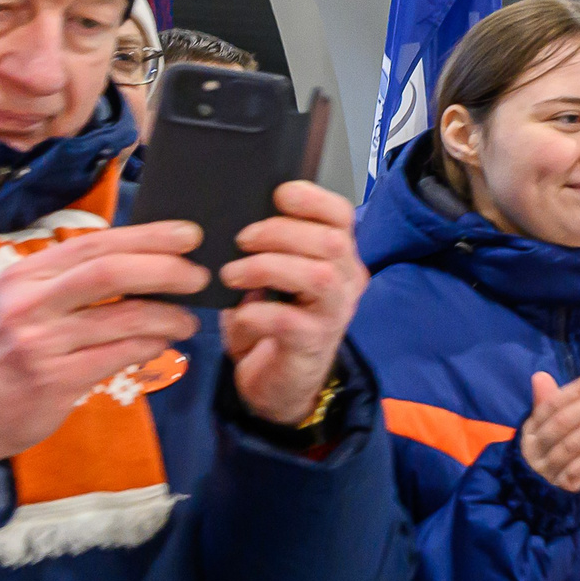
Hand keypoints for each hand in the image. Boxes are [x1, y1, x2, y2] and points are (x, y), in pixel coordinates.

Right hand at [0, 222, 208, 476]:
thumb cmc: (6, 348)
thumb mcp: (23, 302)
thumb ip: (71, 280)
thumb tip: (144, 260)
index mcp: (25, 275)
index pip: (94, 244)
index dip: (147, 236)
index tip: (189, 235)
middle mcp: (30, 303)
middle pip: (110, 273)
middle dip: (165, 270)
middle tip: (199, 277)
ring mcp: (42, 342)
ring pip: (124, 318)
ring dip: (168, 316)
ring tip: (187, 320)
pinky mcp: (56, 379)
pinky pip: (120, 355)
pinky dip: (150, 346)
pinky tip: (162, 344)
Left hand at [221, 180, 368, 426]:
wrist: (281, 383)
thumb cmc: (275, 322)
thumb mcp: (275, 277)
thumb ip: (269, 247)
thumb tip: (236, 217)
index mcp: (339, 258)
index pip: (342, 216)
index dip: (312, 198)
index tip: (276, 196)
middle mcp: (347, 283)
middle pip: (331, 241)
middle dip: (279, 232)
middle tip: (241, 241)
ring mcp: (334, 315)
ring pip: (318, 276)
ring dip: (267, 268)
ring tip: (232, 274)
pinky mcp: (312, 344)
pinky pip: (287, 320)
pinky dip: (255, 312)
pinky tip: (240, 314)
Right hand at [520, 369, 579, 491]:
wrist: (534, 492)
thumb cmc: (547, 449)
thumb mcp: (543, 426)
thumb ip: (547, 402)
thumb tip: (540, 376)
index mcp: (531, 428)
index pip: (553, 404)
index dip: (578, 389)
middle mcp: (536, 447)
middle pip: (563, 422)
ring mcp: (548, 468)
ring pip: (572, 445)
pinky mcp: (561, 486)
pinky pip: (576, 470)